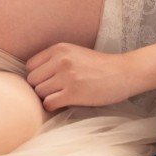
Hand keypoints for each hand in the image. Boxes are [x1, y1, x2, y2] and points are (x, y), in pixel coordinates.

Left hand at [25, 43, 143, 111]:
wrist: (124, 73)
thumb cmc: (99, 66)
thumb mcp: (75, 54)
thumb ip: (55, 60)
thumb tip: (33, 78)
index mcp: (59, 48)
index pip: (30, 66)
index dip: (37, 76)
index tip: (48, 81)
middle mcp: (61, 60)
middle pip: (32, 80)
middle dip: (41, 88)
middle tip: (55, 91)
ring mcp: (67, 76)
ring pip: (39, 93)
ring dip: (48, 98)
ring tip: (62, 96)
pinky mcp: (74, 93)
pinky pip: (49, 103)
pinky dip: (53, 106)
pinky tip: (64, 103)